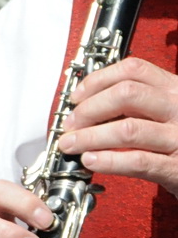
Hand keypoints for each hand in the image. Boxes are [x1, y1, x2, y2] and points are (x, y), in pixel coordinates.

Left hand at [57, 57, 177, 195]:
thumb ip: (133, 104)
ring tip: (70, 145)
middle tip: (70, 125)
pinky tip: (89, 160)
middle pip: (126, 94)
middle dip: (89, 109)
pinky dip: (108, 160)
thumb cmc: (176, 139)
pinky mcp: (175, 167)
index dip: (97, 81)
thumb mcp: (163, 111)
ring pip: (127, 129)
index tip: (76, 97)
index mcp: (173, 89)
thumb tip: (82, 106)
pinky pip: (137, 161)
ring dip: (89, 137)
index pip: (133, 70)